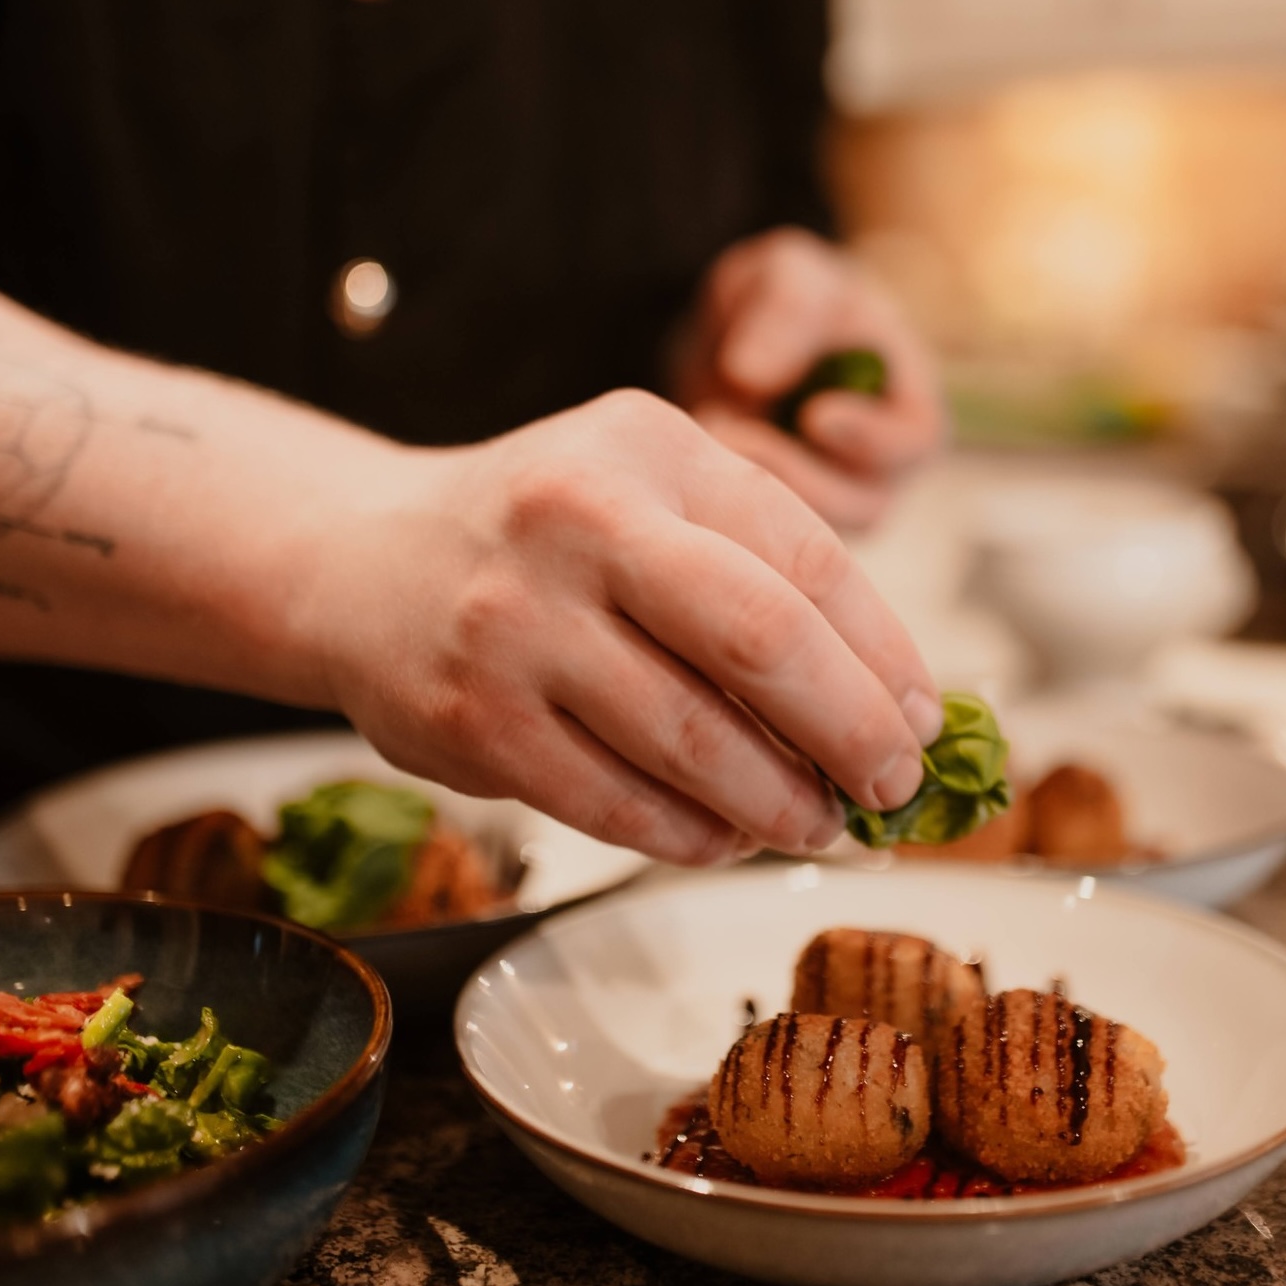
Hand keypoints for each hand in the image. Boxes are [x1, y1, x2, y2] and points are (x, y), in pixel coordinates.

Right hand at [294, 390, 942, 866]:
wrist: (361, 564)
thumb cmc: (544, 535)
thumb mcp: (650, 493)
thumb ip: (760, 567)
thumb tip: (891, 701)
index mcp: (648, 448)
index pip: (806, 557)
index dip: (885, 654)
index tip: (923, 721)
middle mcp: (578, 520)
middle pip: (762, 640)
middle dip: (853, 730)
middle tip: (892, 787)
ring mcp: (516, 623)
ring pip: (693, 741)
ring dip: (780, 803)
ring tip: (820, 824)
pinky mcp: (474, 721)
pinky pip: (618, 805)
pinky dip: (694, 836)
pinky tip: (727, 837)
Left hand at [672, 228, 945, 529]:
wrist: (728, 341)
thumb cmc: (783, 298)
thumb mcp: (788, 271)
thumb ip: (785, 308)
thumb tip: (750, 376)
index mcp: (906, 406)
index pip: (915, 440)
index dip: (872, 436)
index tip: (814, 414)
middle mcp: (877, 470)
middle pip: (864, 506)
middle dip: (798, 478)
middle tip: (732, 432)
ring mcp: (826, 504)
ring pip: (809, 539)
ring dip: (754, 496)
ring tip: (703, 437)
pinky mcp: (777, 530)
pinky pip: (759, 543)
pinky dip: (725, 511)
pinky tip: (685, 467)